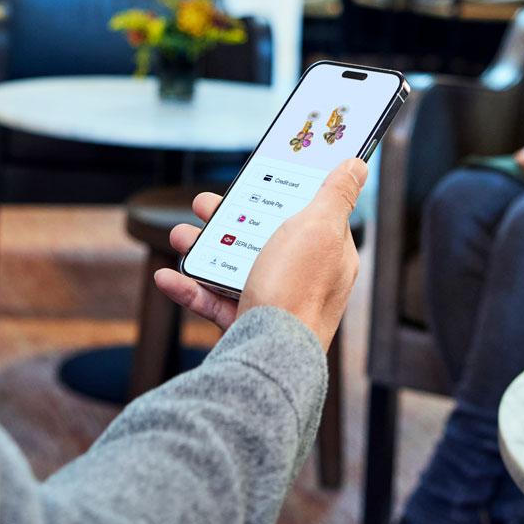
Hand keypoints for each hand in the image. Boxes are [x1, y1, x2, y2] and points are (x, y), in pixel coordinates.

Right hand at [153, 158, 366, 351]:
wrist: (269, 359)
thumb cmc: (297, 290)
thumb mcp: (319, 228)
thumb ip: (336, 194)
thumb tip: (357, 165)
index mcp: (328, 255)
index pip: (309, 215)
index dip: (283, 192)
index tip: (258, 176)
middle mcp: (303, 278)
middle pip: (264, 237)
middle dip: (228, 218)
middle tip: (205, 204)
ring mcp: (274, 302)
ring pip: (233, 266)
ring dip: (202, 248)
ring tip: (181, 236)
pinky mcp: (246, 324)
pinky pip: (212, 300)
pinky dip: (188, 287)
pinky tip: (167, 277)